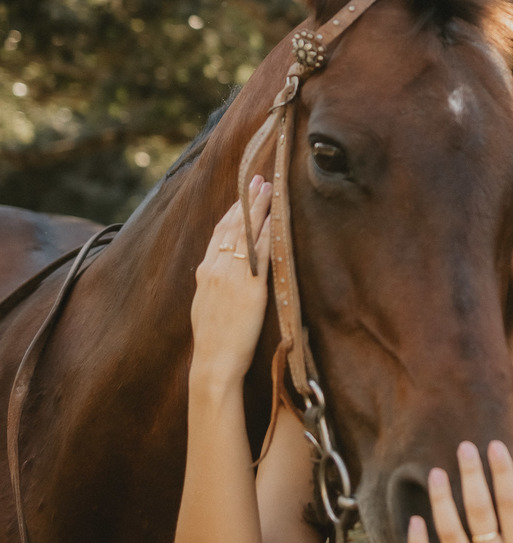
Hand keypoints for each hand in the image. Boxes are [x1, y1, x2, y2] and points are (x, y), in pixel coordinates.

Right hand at [190, 179, 271, 384]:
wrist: (213, 363)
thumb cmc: (212, 341)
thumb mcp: (205, 306)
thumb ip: (212, 286)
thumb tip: (216, 274)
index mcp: (205, 272)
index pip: (219, 233)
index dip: (232, 211)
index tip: (242, 194)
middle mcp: (217, 269)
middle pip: (233, 226)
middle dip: (247, 200)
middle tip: (259, 179)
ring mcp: (233, 276)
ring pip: (247, 233)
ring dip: (259, 208)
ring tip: (269, 188)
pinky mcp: (252, 288)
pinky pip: (263, 253)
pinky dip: (270, 232)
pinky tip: (278, 218)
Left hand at [407, 440, 512, 542]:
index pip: (510, 502)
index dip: (501, 471)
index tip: (493, 446)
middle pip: (480, 510)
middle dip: (471, 474)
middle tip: (464, 447)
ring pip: (449, 531)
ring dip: (442, 499)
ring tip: (436, 474)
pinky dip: (418, 542)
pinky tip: (415, 519)